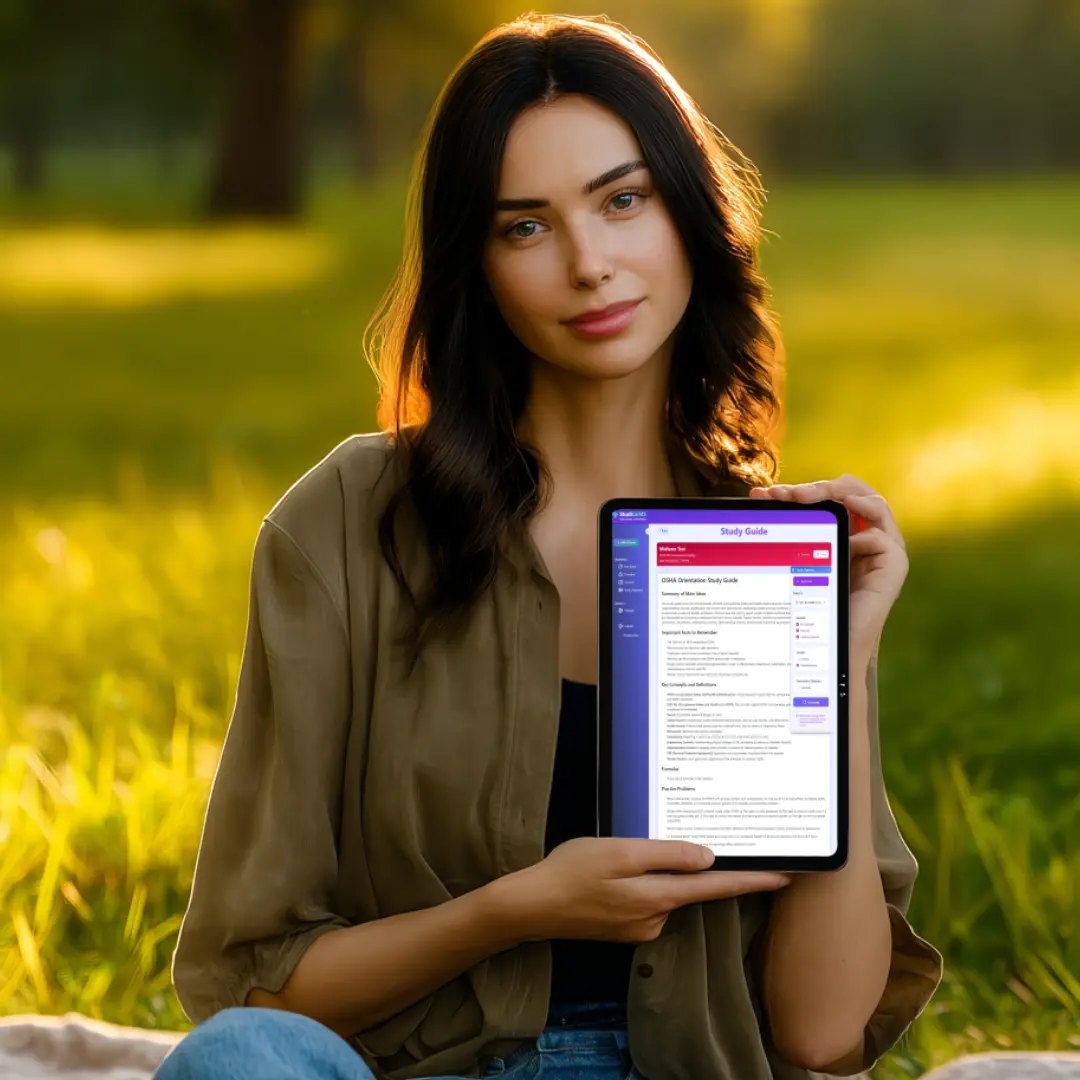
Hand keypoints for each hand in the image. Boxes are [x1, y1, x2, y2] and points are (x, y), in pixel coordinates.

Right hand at [503, 837, 792, 944]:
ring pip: (667, 893)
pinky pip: (647, 900)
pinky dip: (645, 884)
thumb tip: (708, 858)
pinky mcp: (623, 927)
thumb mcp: (618, 852)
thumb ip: (665, 855)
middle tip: (721, 846)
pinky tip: (620, 872)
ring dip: (666, 874)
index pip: (716, 887)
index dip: (751, 880)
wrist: (530, 906)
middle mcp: (655, 917)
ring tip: (635, 853)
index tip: (785, 876)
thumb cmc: (571, 872)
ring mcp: (638, 927)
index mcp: (658, 896)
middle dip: (708, 871)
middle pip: (693, 890)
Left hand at [749, 475, 906, 667]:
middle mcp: (868, 534)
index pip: (832, 493)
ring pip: (874, 503)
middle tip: (791, 494)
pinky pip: (881, 538)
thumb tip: (757, 495)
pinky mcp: (895, 566)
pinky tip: (841, 546)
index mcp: (847, 529)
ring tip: (810, 499)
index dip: (804, 488)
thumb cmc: (811, 604)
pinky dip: (860, 537)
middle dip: (821, 486)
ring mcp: (885, 549)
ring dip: (840, 495)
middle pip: (855, 490)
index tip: (770, 494)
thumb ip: (785, 526)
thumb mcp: (796, 557)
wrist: (830, 645)